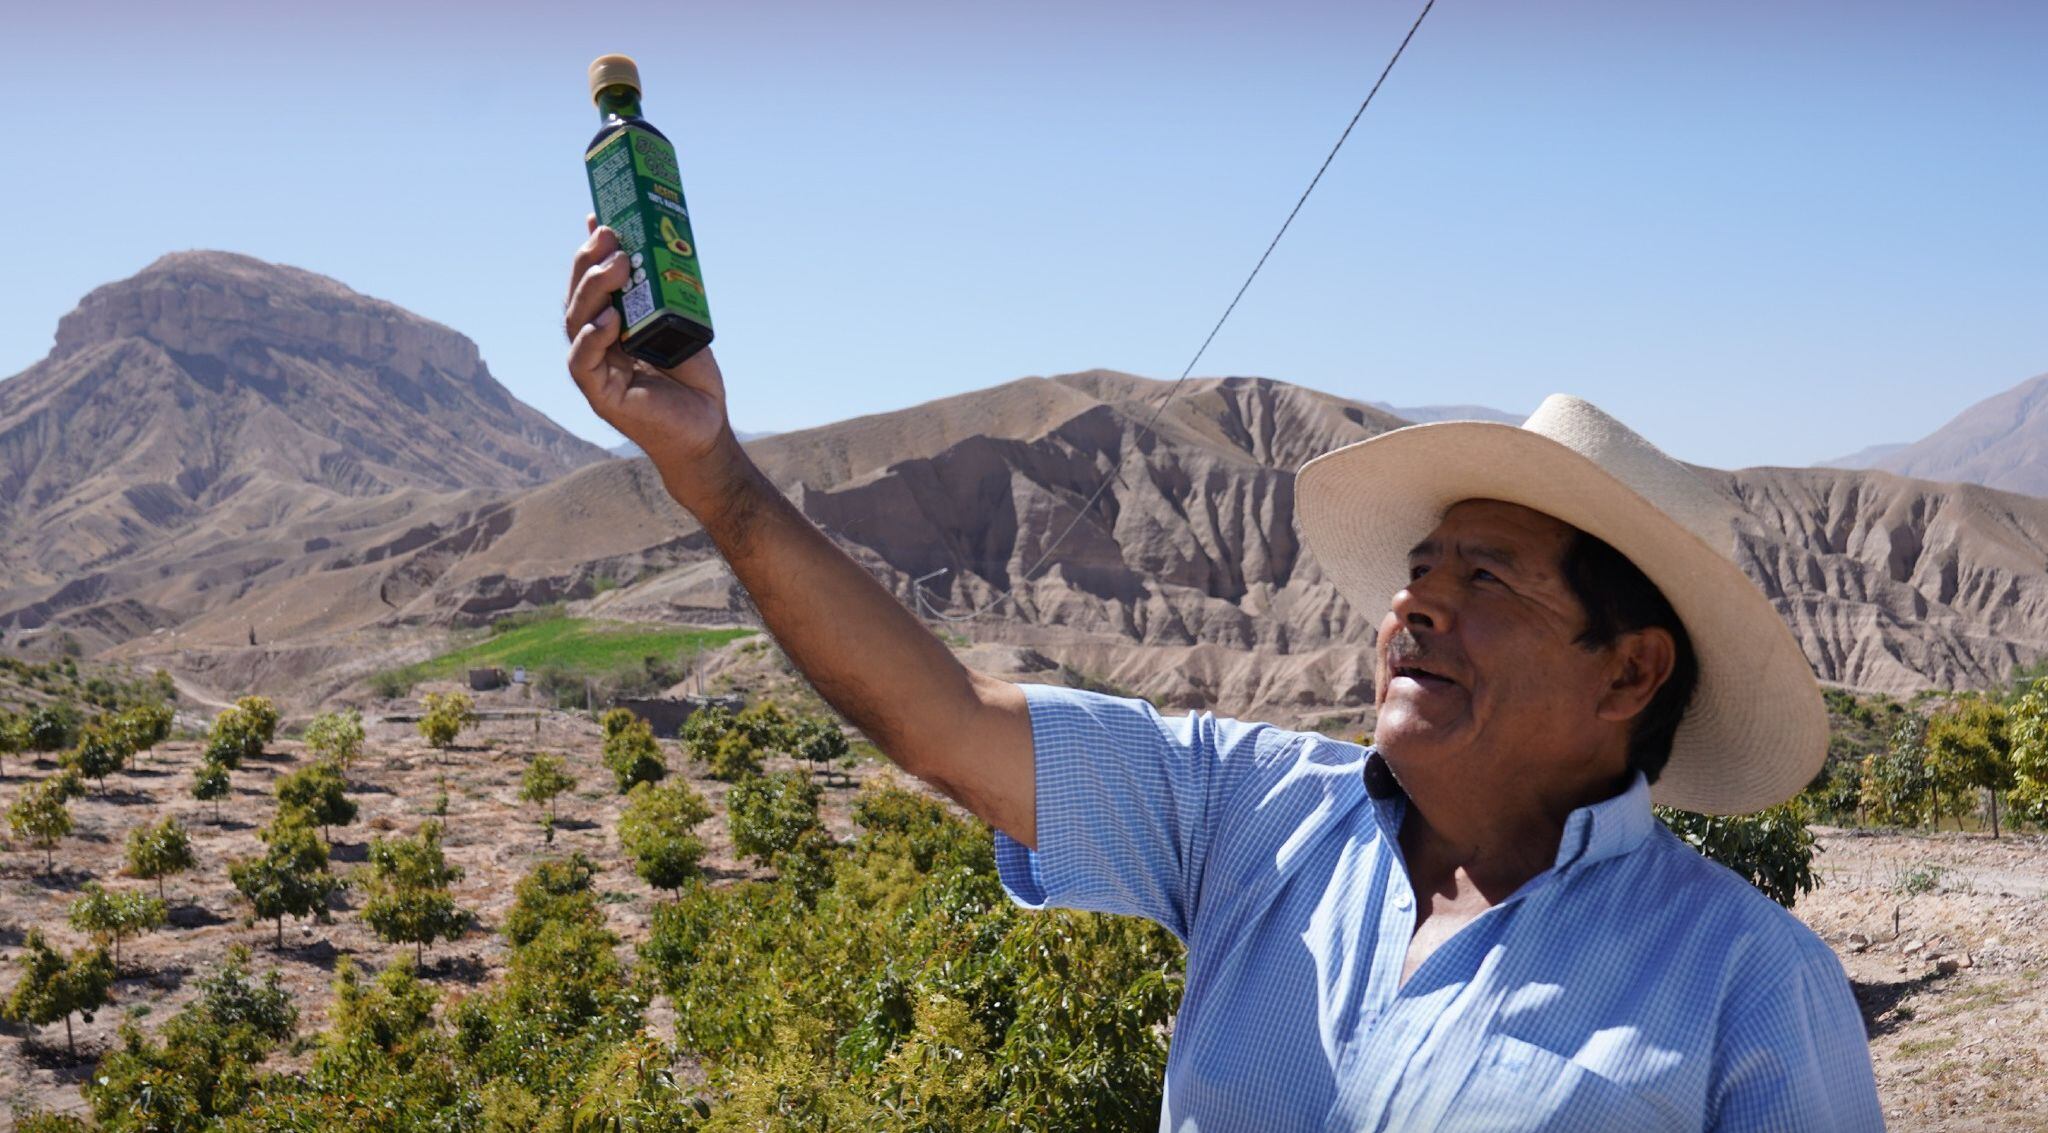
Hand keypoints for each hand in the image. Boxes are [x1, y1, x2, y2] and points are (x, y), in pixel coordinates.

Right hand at [563, 214, 736, 499]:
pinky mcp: (601, 396)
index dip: (590, 251)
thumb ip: (661, 290)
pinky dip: (592, 339)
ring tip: (619, 266)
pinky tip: (609, 319)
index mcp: (610, 325)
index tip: (601, 218)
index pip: (589, 283)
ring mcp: (595, 369)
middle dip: (590, 263)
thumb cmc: (692, 377)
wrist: (708, 428)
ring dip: (593, 291)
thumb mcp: (679, 323)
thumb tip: (651, 243)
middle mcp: (596, 344)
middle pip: (578, 297)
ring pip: (576, 323)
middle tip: (612, 237)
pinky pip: (583, 363)